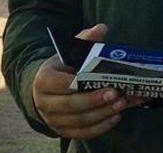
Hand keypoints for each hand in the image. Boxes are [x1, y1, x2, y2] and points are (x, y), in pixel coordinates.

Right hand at [32, 24, 127, 139]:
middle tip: (116, 94)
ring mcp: (53, 119)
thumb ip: (84, 40)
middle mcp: (45, 102)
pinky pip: (82, 133)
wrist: (42, 90)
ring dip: (102, 114)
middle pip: (72, 105)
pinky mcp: (62, 131)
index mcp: (44, 80)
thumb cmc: (60, 69)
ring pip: (79, 121)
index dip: (81, 84)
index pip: (62, 84)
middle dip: (96, 100)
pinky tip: (114, 116)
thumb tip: (102, 28)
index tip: (101, 81)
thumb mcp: (67, 53)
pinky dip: (100, 127)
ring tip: (120, 104)